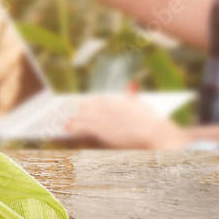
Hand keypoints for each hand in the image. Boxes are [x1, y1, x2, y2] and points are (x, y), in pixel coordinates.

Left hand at [64, 95, 191, 149]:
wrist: (154, 133)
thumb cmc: (151, 122)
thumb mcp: (141, 105)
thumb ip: (132, 96)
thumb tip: (131, 85)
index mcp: (116, 99)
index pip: (98, 99)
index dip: (89, 104)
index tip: (82, 106)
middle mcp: (107, 105)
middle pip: (87, 107)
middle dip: (79, 111)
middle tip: (69, 114)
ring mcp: (102, 117)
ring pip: (82, 116)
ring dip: (73, 118)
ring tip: (65, 122)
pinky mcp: (99, 128)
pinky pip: (81, 126)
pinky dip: (72, 126)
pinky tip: (66, 128)